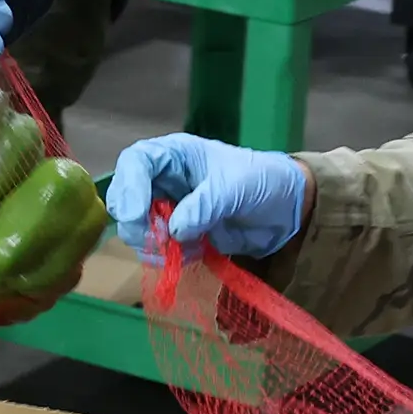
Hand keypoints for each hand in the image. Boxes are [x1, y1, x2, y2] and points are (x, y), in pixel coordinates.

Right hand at [105, 132, 308, 258]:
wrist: (286, 210)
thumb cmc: (262, 182)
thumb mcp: (235, 187)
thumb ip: (204, 205)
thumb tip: (174, 231)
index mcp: (175, 155)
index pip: (135, 162)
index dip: (129, 187)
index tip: (137, 215)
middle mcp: (164, 180)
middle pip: (126, 200)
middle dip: (135, 224)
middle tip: (157, 241)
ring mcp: (169, 210)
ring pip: (137, 230)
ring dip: (153, 246)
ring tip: (182, 250)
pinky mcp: (179, 236)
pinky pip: (158, 250)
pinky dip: (170, 258)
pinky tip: (197, 253)